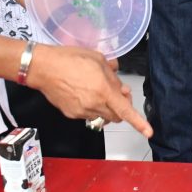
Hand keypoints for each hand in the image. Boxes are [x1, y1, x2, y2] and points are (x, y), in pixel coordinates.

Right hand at [25, 43, 151, 137]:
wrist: (43, 68)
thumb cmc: (69, 59)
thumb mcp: (97, 59)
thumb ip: (113, 75)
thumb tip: (120, 88)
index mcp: (103, 90)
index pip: (126, 111)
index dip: (139, 122)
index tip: (149, 132)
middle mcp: (94, 104)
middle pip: (116, 116)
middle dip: (121, 108)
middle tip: (118, 93)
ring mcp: (82, 112)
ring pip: (102, 116)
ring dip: (106, 107)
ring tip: (96, 89)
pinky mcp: (72, 114)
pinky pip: (88, 114)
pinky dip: (91, 107)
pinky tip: (83, 92)